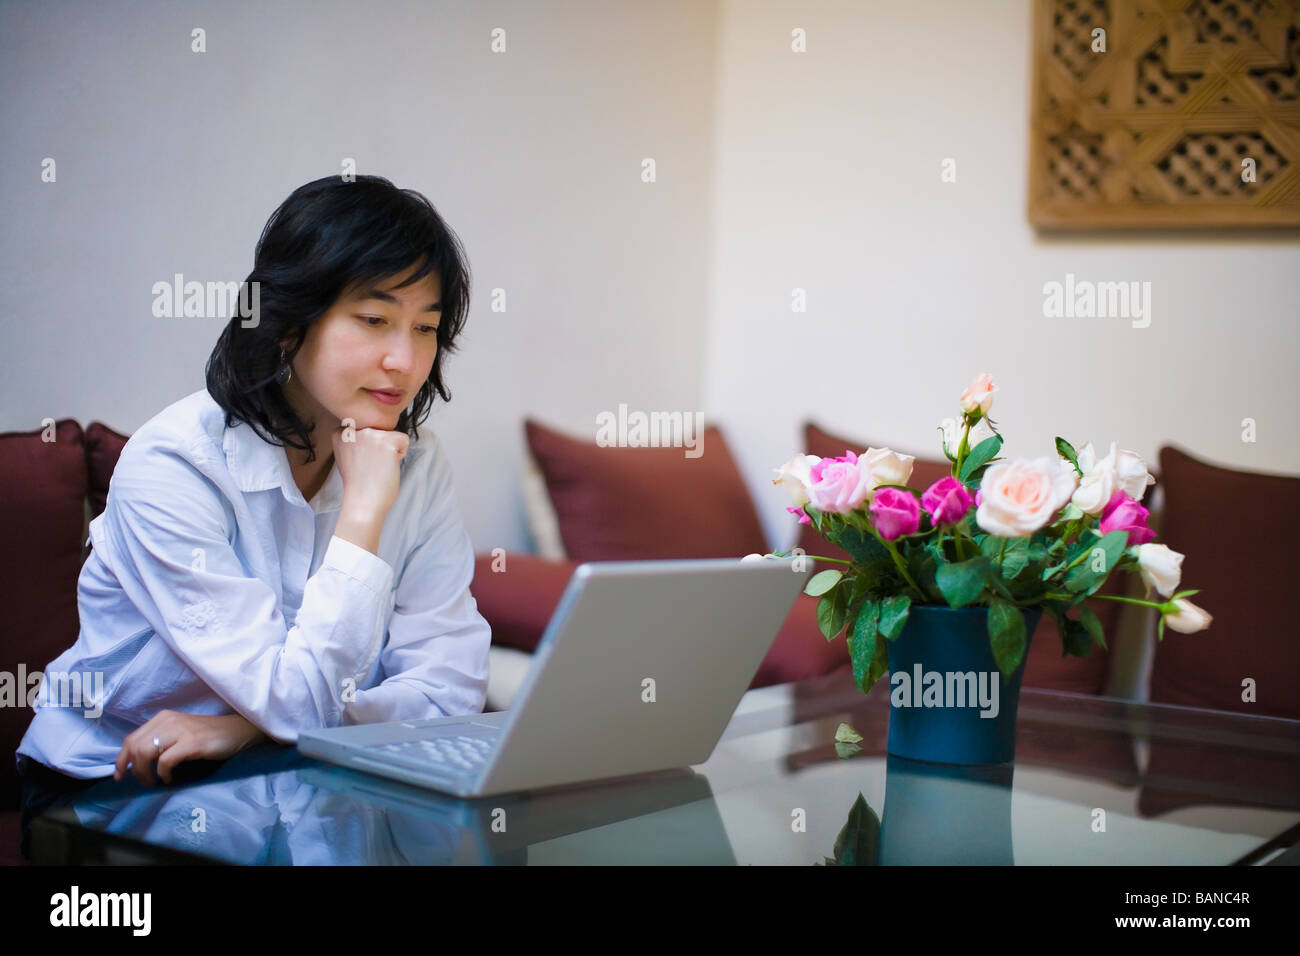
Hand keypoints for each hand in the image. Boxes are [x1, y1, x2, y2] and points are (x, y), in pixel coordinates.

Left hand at [113, 710, 268, 786]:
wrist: (238, 731)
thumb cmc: (209, 735)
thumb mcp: (179, 732)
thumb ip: (161, 740)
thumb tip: (137, 762)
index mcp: (163, 718)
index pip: (131, 739)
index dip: (121, 760)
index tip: (121, 775)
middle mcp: (168, 721)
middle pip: (134, 747)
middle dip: (131, 769)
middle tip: (142, 781)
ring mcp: (180, 731)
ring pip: (145, 753)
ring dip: (144, 773)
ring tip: (154, 781)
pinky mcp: (192, 743)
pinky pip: (165, 761)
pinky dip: (163, 773)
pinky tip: (169, 778)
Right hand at [332, 425, 409, 519]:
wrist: (363, 503)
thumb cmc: (359, 484)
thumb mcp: (347, 455)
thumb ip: (355, 441)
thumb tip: (371, 431)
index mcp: (340, 432)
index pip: (366, 428)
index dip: (369, 447)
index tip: (361, 462)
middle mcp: (353, 429)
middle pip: (380, 430)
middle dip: (380, 448)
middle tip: (370, 467)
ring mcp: (369, 433)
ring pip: (392, 434)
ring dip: (390, 451)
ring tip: (378, 467)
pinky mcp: (386, 440)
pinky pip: (404, 440)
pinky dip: (401, 455)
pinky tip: (387, 466)